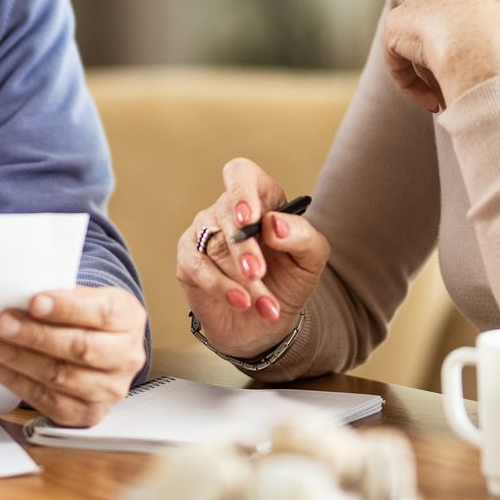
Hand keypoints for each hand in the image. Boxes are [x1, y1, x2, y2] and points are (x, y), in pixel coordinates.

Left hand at [0, 286, 146, 427]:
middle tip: (1, 323)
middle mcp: (126, 357)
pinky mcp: (88, 414)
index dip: (66, 308)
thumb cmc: (87, 317)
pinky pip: (47, 400)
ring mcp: (109, 390)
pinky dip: (16, 381)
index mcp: (128, 319)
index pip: (101, 314)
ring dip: (17, 359)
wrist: (103, 349)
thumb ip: (62, 297)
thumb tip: (19, 299)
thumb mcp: (86, 297)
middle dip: (34, 336)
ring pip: (60, 376)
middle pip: (79, 349)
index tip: (33, 302)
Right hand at [176, 159, 329, 359]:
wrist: (267, 325)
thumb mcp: (310, 259)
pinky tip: (241, 302)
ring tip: (263, 303)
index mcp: (260, 198)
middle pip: (226, 213)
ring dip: (239, 277)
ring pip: (215, 244)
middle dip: (243, 246)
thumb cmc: (289, 281)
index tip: (250, 217)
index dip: (241, 189)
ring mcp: (205, 233)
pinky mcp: (189, 259)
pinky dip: (220, 286)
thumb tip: (273, 223)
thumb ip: (301, 235)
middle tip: (257, 272)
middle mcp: (228, 210)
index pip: (241, 174)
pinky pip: (197, 265)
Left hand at [383, 0, 499, 111]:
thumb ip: (495, 16)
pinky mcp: (395, 24)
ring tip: (448, 97)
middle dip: (445, 51)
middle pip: (438, 20)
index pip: (462, 0)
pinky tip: (434, 103)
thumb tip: (483, 34)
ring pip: (418, 41)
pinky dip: (413, 85)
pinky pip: (399, 60)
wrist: (481, 44)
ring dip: (430, 72)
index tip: (476, 59)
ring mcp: (415, 0)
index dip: (466, 34)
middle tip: (460, 79)